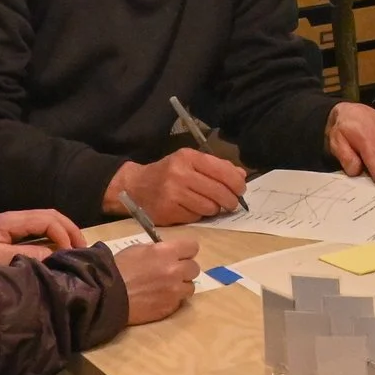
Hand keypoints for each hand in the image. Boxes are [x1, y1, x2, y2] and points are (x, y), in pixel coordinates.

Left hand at [0, 210, 84, 266]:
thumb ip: (27, 255)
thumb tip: (54, 254)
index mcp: (10, 221)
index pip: (47, 219)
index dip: (62, 234)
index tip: (68, 254)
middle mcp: (15, 218)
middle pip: (51, 215)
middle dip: (70, 230)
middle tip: (83, 249)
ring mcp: (14, 224)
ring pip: (48, 220)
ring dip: (65, 232)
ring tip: (75, 249)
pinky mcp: (12, 233)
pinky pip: (40, 229)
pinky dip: (55, 237)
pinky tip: (60, 250)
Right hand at [107, 148, 246, 226]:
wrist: (134, 187)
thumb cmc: (167, 173)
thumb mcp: (189, 162)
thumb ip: (216, 167)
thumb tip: (241, 176)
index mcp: (188, 157)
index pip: (222, 171)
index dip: (237, 183)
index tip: (240, 190)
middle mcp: (180, 173)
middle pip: (219, 191)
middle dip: (230, 200)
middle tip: (231, 203)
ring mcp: (173, 193)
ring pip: (210, 206)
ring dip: (214, 209)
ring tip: (211, 206)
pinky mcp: (168, 210)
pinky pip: (196, 216)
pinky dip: (200, 215)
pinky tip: (194, 209)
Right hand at [114, 235, 200, 324]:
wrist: (106, 296)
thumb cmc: (118, 269)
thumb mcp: (137, 250)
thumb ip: (158, 250)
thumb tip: (168, 253)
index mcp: (167, 252)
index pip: (193, 247)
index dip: (186, 251)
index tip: (180, 255)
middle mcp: (175, 270)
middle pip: (194, 268)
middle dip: (184, 269)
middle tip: (172, 273)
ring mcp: (174, 291)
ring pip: (190, 287)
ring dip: (181, 286)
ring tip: (166, 287)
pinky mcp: (170, 307)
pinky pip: (179, 301)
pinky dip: (172, 299)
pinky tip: (158, 298)